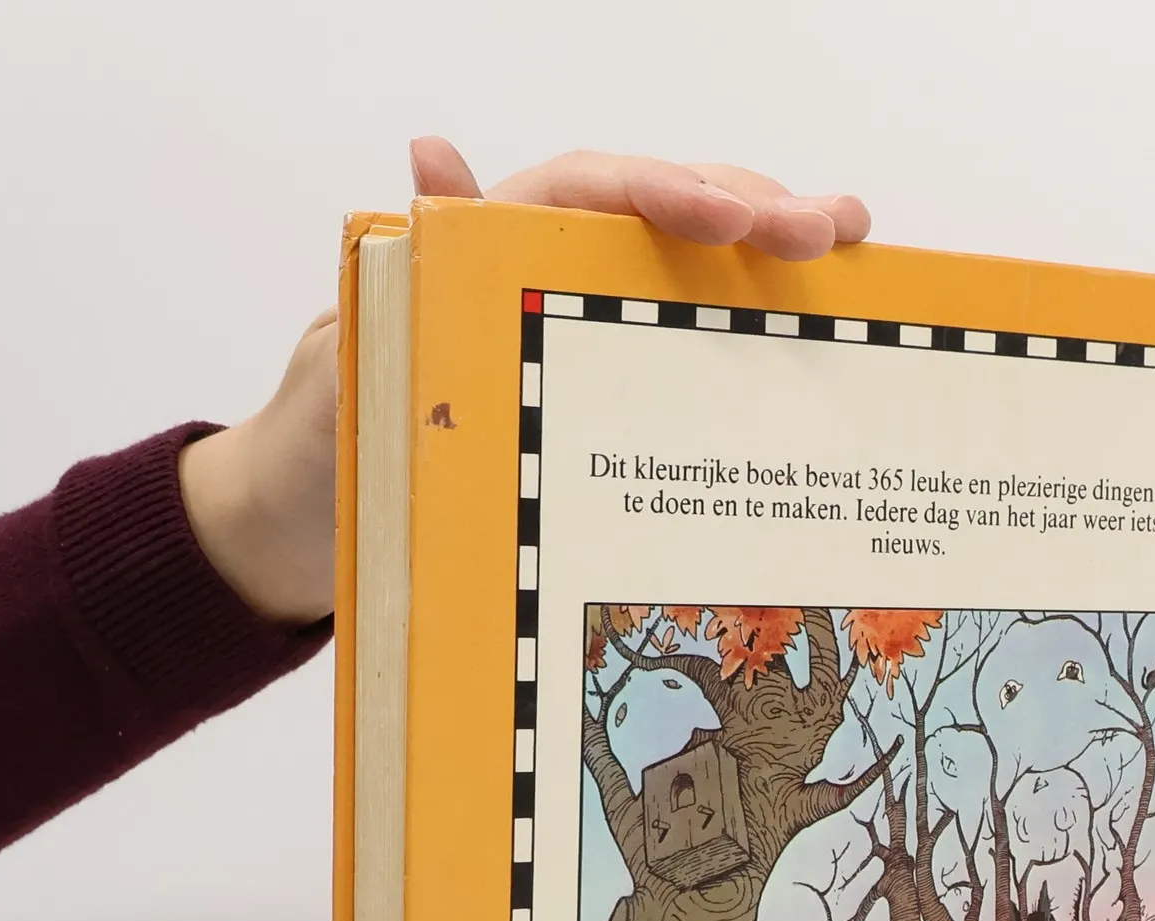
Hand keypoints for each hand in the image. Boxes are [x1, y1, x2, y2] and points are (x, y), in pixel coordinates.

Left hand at [180, 144, 871, 624]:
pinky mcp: (596, 388)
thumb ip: (399, 282)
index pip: (580, 194)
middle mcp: (536, 278)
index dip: (660, 192)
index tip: (732, 218)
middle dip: (747, 209)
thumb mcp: (347, 379)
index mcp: (478, 260)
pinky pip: (680, 344)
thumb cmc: (321, 453)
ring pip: (681, 270)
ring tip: (851, 245)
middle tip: (829, 233)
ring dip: (768, 249)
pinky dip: (750, 325)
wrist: (303, 525)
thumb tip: (434, 161)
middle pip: (654, 215)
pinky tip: (821, 313)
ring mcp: (573, 331)